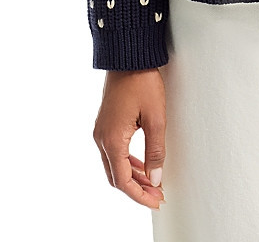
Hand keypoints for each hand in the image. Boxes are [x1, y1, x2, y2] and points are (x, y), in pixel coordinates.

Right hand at [93, 68, 166, 208]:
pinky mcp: (105, 124)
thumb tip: (155, 179)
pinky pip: (113, 152)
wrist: (128, 56)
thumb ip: (156, 151)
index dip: (140, 195)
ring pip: (114, 165)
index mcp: (112, 140)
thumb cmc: (142, 81)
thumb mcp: (156, 117)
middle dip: (136, 190)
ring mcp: (101, 131)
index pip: (123, 181)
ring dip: (132, 177)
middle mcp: (101, 138)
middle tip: (157, 196)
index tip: (156, 201)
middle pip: (116, 177)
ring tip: (153, 184)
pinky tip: (142, 165)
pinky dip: (128, 163)